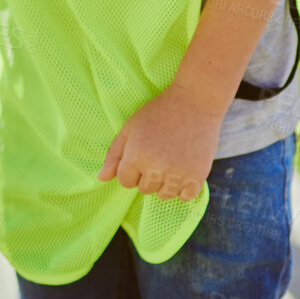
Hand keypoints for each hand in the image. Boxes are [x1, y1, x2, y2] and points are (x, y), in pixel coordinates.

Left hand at [98, 84, 222, 199]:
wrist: (196, 101)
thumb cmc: (159, 111)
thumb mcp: (131, 127)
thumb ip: (114, 154)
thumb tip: (101, 178)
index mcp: (136, 157)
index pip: (125, 181)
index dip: (131, 168)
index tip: (142, 153)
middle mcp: (156, 169)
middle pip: (144, 189)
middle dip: (147, 175)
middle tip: (158, 154)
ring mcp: (178, 174)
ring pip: (163, 195)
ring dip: (164, 183)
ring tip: (171, 161)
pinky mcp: (197, 176)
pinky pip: (185, 197)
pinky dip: (183, 188)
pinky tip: (183, 170)